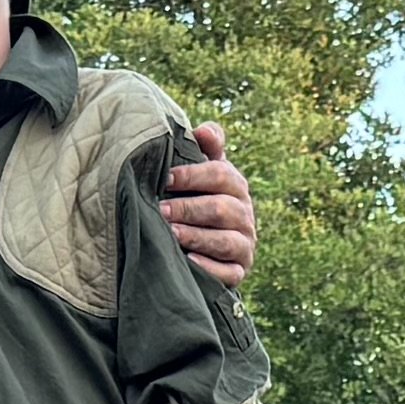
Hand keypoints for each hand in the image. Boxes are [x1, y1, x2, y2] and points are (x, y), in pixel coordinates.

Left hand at [161, 120, 256, 289]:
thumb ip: (206, 148)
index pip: (221, 174)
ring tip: (170, 234)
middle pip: (222, 208)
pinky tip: (187, 262)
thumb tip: (204, 131)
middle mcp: (244, 215)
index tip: (166, 178)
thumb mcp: (201, 172)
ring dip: (196, 237)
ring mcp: (244, 245)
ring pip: (225, 241)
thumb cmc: (196, 200)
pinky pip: (228, 272)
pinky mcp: (239, 272)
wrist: (204, 247)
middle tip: (160, 210)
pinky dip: (208, 268)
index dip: (193, 175)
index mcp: (236, 186)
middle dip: (189, 209)